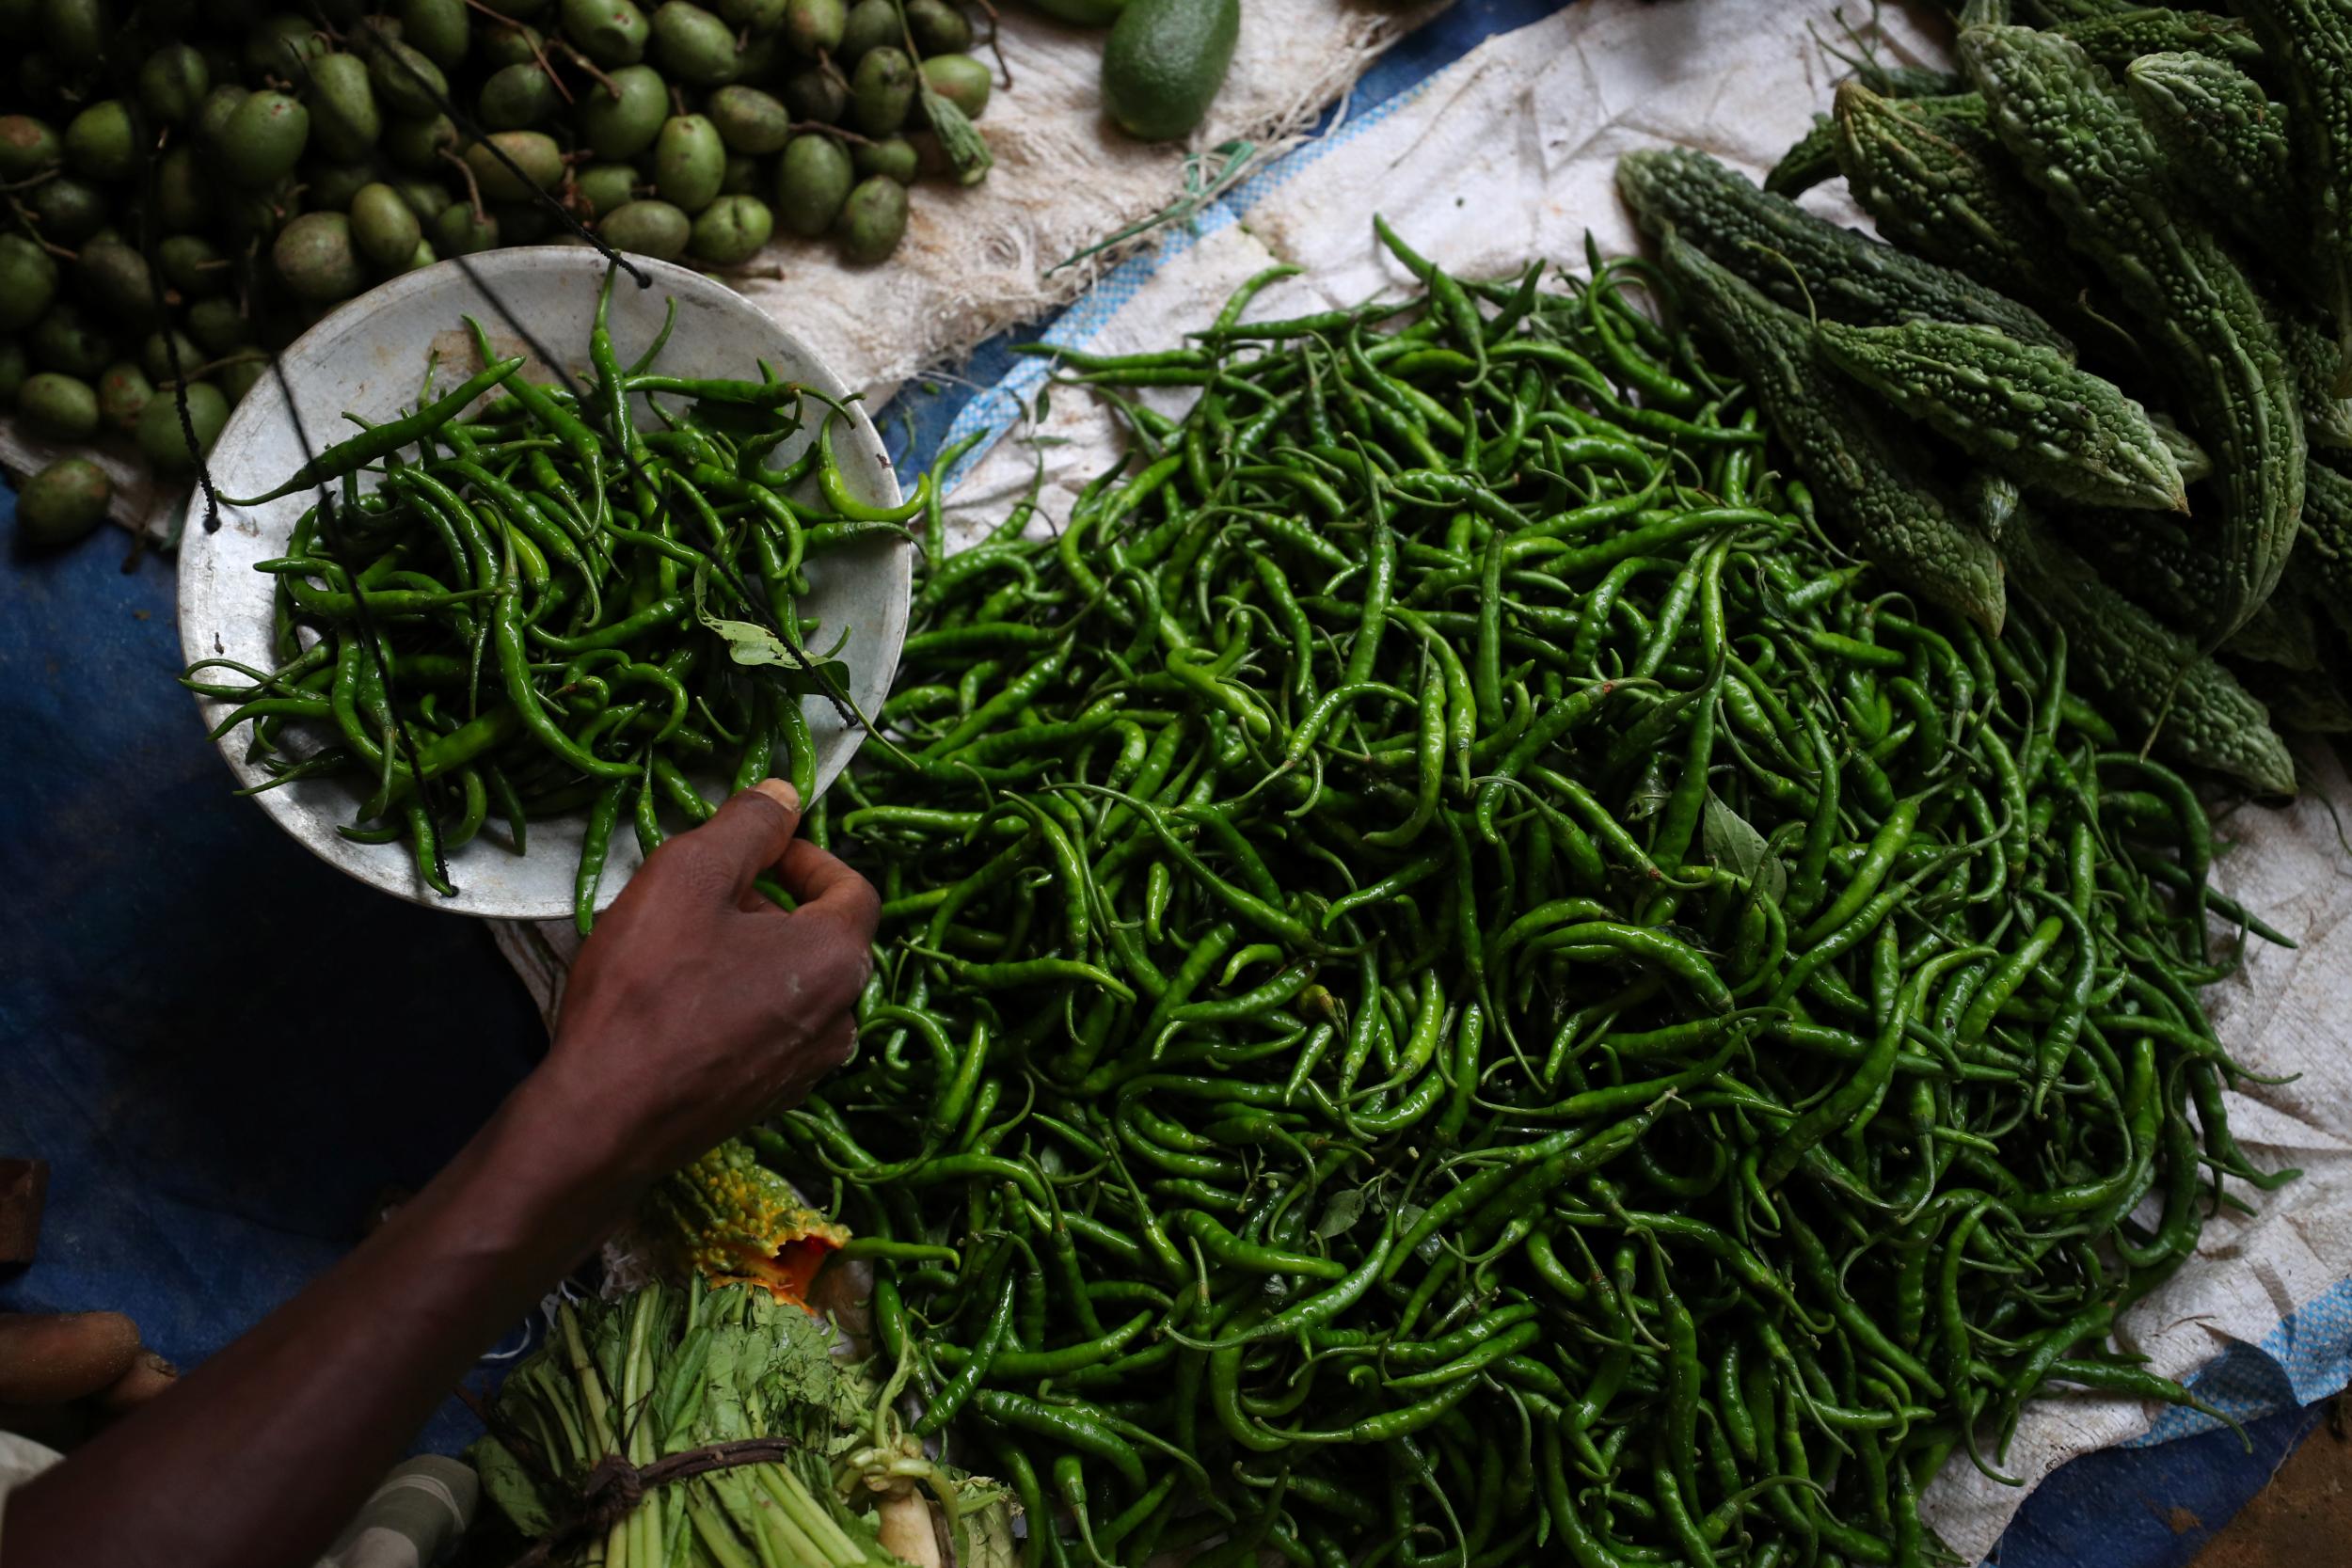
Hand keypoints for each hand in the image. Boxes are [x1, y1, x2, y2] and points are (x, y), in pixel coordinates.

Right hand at [535, 779, 880, 1180]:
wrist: (603, 1117)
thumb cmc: (647, 989)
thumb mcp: (689, 875)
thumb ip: (746, 826)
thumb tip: (785, 794)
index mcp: (839, 959)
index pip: (850, 885)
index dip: (803, 856)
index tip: (753, 850)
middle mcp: (842, 1017)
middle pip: (821, 935)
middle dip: (768, 904)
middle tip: (700, 896)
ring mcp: (807, 1068)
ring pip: (793, 985)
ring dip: (750, 955)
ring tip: (682, 949)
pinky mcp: (768, 1100)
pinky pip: (769, 1030)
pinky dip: (738, 1003)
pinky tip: (679, 1004)